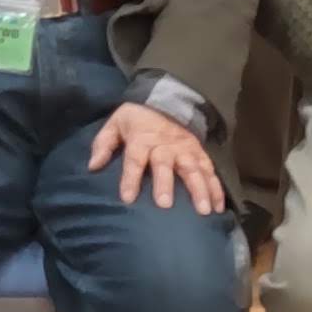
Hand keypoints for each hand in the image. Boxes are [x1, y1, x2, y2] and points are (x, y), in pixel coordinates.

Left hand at [90, 102, 223, 212]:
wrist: (165, 101)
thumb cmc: (136, 119)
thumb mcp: (115, 124)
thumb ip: (103, 144)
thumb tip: (93, 166)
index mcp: (142, 138)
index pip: (134, 158)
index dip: (130, 178)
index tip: (127, 198)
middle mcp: (165, 145)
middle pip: (165, 164)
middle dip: (166, 184)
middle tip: (165, 205)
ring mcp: (185, 149)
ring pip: (193, 169)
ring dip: (199, 189)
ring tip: (203, 211)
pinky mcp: (199, 153)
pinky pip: (210, 171)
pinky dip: (216, 189)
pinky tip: (219, 208)